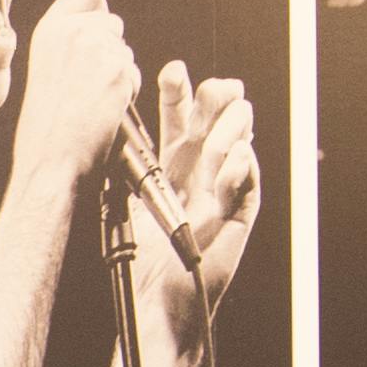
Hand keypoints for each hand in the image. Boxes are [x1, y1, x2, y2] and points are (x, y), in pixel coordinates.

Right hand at [10, 0, 137, 188]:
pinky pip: (133, 73)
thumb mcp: (45, 62)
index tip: (86, 42)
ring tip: (90, 100)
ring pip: (125, 50)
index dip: (95, 17)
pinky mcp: (117, 71)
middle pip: (113, 23)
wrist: (51, 159)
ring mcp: (97, 49)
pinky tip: (103, 109)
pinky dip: (125, 93)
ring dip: (117, 74)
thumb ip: (70, 26)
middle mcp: (72, 30)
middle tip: (83, 85)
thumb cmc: (45, 122)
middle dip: (108, 51)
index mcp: (49, 27)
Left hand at [120, 68, 260, 323]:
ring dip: (227, 132)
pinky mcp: (243, 209)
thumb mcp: (129, 195)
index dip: (178, 89)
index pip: (179, 112)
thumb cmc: (139, 252)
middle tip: (204, 99)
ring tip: (210, 151)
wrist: (157, 295)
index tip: (171, 72)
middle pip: (219, 111)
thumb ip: (130, 158)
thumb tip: (114, 113)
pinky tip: (227, 169)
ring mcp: (225, 184)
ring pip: (242, 132)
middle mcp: (202, 166)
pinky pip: (252, 175)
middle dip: (214, 95)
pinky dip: (241, 165)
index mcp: (172, 159)